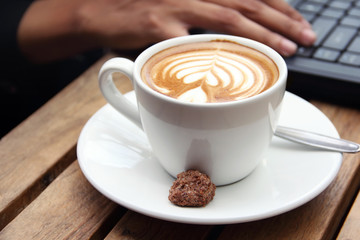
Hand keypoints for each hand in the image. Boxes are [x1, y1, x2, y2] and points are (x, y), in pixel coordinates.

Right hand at [18, 0, 315, 62]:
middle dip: (283, 19)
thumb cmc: (135, 12)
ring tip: (290, 48)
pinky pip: (196, 42)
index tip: (298, 21)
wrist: (94, 10)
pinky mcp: (159, 26)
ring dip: (264, 32)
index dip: (278, 5)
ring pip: (231, 17)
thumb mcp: (172, 8)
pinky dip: (219, 53)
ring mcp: (176, 6)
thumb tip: (228, 33)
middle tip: (306, 37)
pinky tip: (241, 64)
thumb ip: (200, 17)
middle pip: (248, 1)